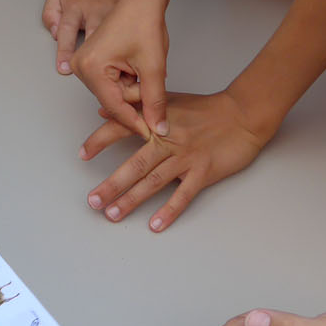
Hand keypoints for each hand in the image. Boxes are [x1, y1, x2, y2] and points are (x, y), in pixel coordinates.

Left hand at [43, 0, 133, 74]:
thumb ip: (49, 14)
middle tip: (90, 77)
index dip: (64, 51)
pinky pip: (128, 35)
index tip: (63, 69)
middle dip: (91, 57)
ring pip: (113, 38)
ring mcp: (114, 14)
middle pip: (92, 37)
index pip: (66, 31)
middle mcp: (95, 12)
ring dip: (112, 56)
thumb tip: (54, 34)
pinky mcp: (128, 15)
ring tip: (113, 75)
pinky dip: (127, 49)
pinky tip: (128, 62)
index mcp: (75, 7)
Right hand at [69, 0, 169, 139]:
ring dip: (132, 86)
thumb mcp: (153, 67)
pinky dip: (127, 80)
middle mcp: (80, 66)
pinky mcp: (90, 62)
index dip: (136, 121)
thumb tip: (158, 129)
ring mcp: (83, 64)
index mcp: (91, 67)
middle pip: (113, 101)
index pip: (115, 107)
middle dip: (135, 94)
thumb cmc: (144, 22)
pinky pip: (111, 83)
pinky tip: (135, 63)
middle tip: (149, 73)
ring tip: (142, 64)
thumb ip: (154, 102)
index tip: (152, 132)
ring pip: (113, 93)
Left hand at [82, 90, 266, 230]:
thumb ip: (136, 103)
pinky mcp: (203, 172)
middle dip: (112, 184)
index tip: (82, 154)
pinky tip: (155, 224)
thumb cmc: (207, 109)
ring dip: (132, 199)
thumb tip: (105, 110)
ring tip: (112, 214)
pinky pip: (184, 195)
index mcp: (157, 122)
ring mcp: (186, 158)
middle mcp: (168, 140)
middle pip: (135, 164)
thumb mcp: (169, 100)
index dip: (100, 141)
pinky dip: (169, 210)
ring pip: (154, 181)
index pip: (122, 129)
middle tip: (93, 200)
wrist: (243, 114)